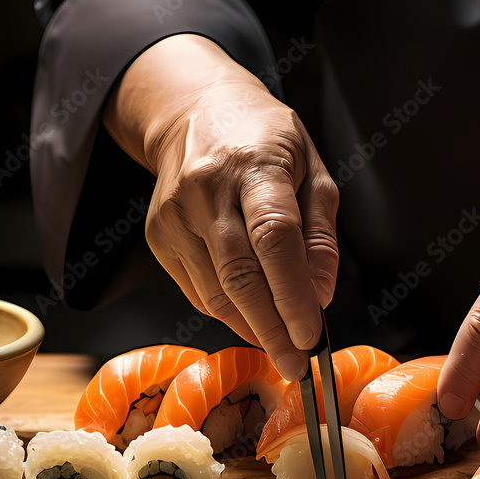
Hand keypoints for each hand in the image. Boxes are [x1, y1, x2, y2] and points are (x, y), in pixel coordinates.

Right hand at [103, 35, 337, 380]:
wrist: (197, 114)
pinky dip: (228, 314)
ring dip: (252, 328)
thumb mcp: (313, 174)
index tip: (312, 334)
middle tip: (297, 364)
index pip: (274, 239)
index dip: (293, 294)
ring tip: (282, 348)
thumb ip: (320, 236)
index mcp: (256, 167)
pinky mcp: (158, 235)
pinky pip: (197, 290)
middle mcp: (208, 190)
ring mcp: (176, 215)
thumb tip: (321, 295)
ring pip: (215, 291)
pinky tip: (253, 322)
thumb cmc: (267, 143)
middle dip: (272, 329)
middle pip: (241, 275)